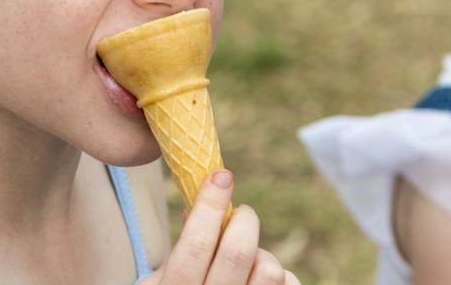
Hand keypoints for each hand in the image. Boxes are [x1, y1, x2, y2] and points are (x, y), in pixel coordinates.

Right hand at [144, 170, 300, 284]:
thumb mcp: (160, 283)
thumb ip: (180, 249)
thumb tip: (206, 200)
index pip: (196, 245)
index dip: (210, 205)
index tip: (221, 176)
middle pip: (240, 252)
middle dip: (244, 220)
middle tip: (240, 215)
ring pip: (270, 269)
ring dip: (261, 253)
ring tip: (248, 259)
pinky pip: (290, 284)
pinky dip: (280, 276)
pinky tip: (260, 280)